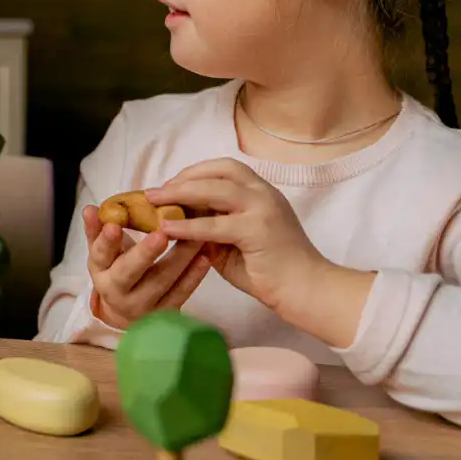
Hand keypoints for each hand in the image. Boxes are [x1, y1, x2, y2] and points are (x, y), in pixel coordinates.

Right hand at [84, 204, 212, 330]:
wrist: (127, 312)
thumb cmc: (117, 269)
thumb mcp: (103, 252)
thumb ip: (97, 230)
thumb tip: (89, 208)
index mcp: (100, 272)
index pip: (100, 254)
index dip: (106, 241)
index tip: (114, 225)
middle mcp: (117, 293)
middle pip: (129, 273)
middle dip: (145, 253)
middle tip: (161, 233)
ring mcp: (142, 306)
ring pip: (161, 281)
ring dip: (180, 258)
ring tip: (195, 235)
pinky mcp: (164, 314)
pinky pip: (181, 294)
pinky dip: (194, 275)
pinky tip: (205, 256)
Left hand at [146, 158, 329, 313]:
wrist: (306, 291)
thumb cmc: (270, 270)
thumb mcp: (235, 242)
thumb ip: (212, 227)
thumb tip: (178, 220)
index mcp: (261, 191)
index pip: (225, 168)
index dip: (195, 172)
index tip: (170, 183)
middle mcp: (263, 193)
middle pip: (218, 172)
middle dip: (181, 179)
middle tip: (154, 192)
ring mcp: (263, 208)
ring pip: (215, 190)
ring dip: (180, 194)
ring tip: (153, 203)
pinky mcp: (258, 230)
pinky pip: (215, 224)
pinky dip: (188, 225)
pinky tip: (167, 229)